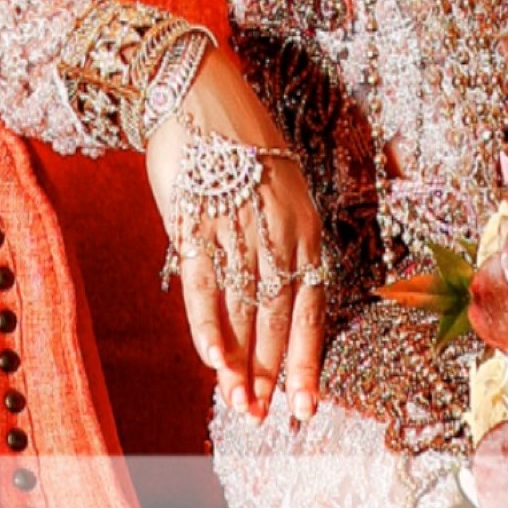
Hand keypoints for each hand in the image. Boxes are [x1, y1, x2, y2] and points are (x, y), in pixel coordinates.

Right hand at [149, 52, 326, 418]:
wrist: (197, 89)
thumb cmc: (243, 142)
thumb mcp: (282, 188)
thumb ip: (281, 242)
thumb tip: (275, 299)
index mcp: (304, 225)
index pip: (312, 307)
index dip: (307, 359)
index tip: (304, 405)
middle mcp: (277, 230)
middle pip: (278, 317)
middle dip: (272, 373)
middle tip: (266, 418)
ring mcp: (236, 226)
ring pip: (243, 309)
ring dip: (241, 362)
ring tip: (240, 405)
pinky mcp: (195, 220)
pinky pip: (204, 283)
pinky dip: (209, 323)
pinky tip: (214, 360)